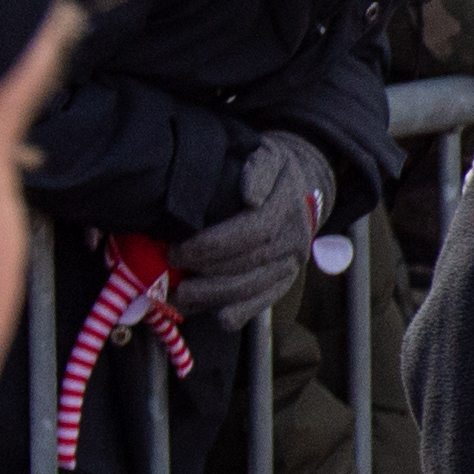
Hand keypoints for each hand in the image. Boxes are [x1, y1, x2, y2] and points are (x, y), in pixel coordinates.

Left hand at [168, 132, 333, 326]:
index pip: (253, 231)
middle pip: (251, 262)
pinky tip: (220, 318)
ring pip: (256, 285)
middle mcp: (294, 238)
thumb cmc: (270, 171)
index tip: (179, 248)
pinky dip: (243, 312)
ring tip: (181, 295)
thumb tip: (250, 196)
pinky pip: (266, 301)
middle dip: (207, 270)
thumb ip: (259, 169)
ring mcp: (292, 262)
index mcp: (288, 207)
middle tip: (172, 269)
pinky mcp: (286, 279)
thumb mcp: (267, 155)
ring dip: (217, 294)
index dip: (214, 244)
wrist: (301, 187)